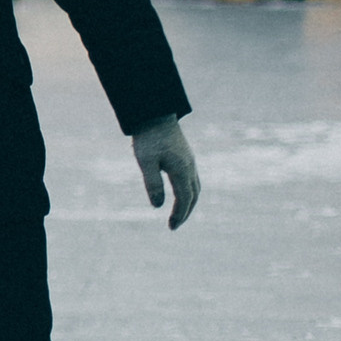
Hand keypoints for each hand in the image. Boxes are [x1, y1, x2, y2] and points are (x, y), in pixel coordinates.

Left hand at [130, 114, 198, 229]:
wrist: (154, 114)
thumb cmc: (148, 138)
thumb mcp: (146, 161)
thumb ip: (152, 183)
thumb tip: (158, 207)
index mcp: (182, 170)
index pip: (184, 199)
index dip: (179, 214)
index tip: (171, 227)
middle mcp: (190, 167)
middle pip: (193, 196)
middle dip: (185, 212)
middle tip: (174, 225)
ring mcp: (190, 161)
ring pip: (195, 187)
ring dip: (189, 202)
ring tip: (178, 214)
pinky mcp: (186, 156)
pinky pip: (192, 179)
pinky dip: (189, 191)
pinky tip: (180, 194)